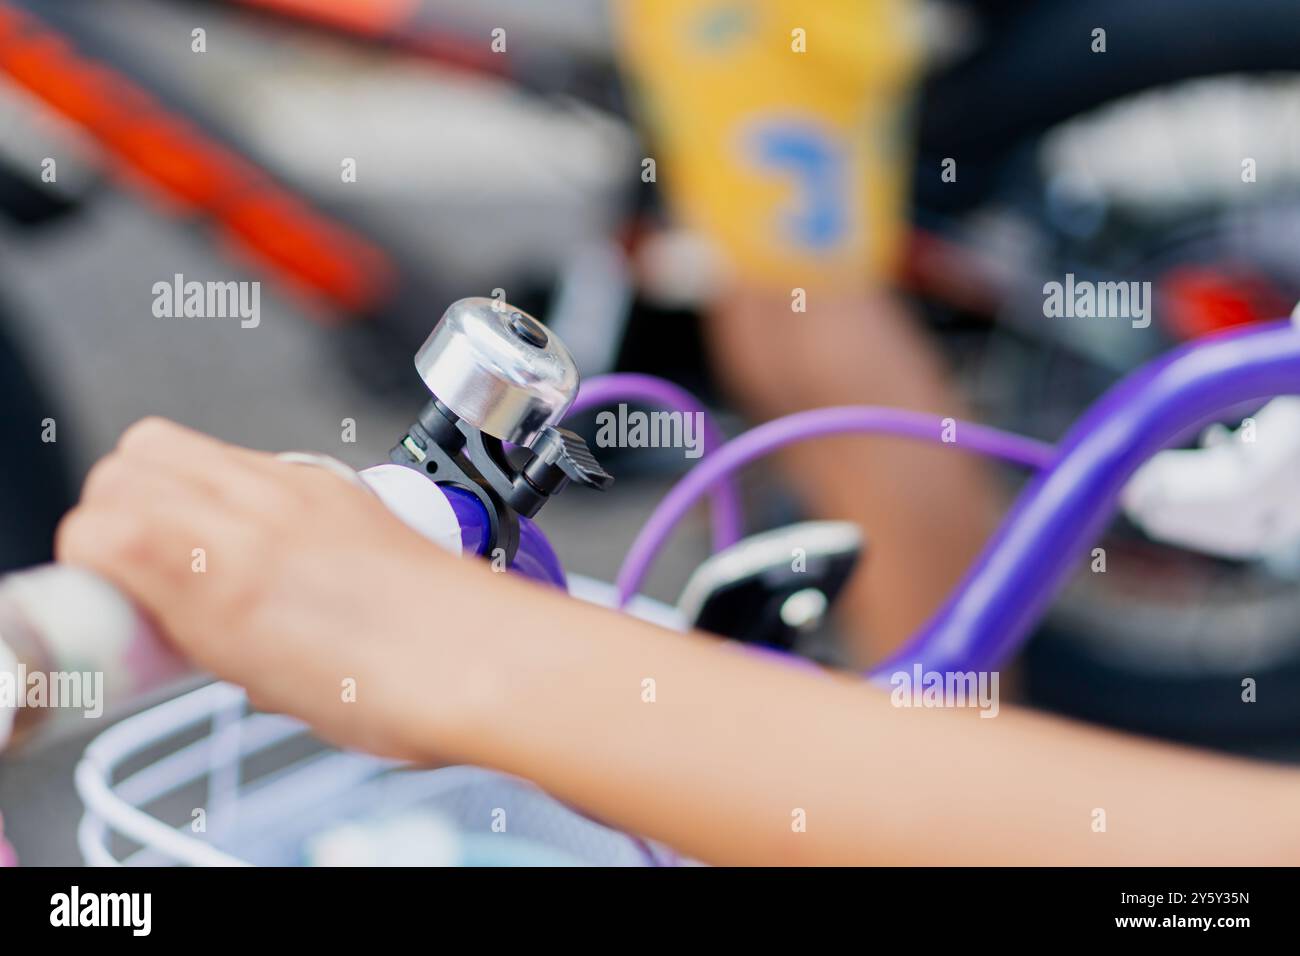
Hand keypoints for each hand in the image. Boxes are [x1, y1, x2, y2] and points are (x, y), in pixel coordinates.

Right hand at [56, 417, 476, 760]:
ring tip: (204, 552)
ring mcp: (298, 484)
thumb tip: (165, 613)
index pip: (98, 522)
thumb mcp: (262, 684)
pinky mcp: (334, 481)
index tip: (117, 600)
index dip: (92, 565)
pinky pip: (251, 459)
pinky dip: (233, 491)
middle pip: (131, 461)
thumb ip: (195, 633)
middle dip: (120, 511)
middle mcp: (257, 509)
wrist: (484, 658)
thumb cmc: (394, 688)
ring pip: (184, 444)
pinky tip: (265, 542)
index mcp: (225, 571)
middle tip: (149, 569)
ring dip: (173, 492)